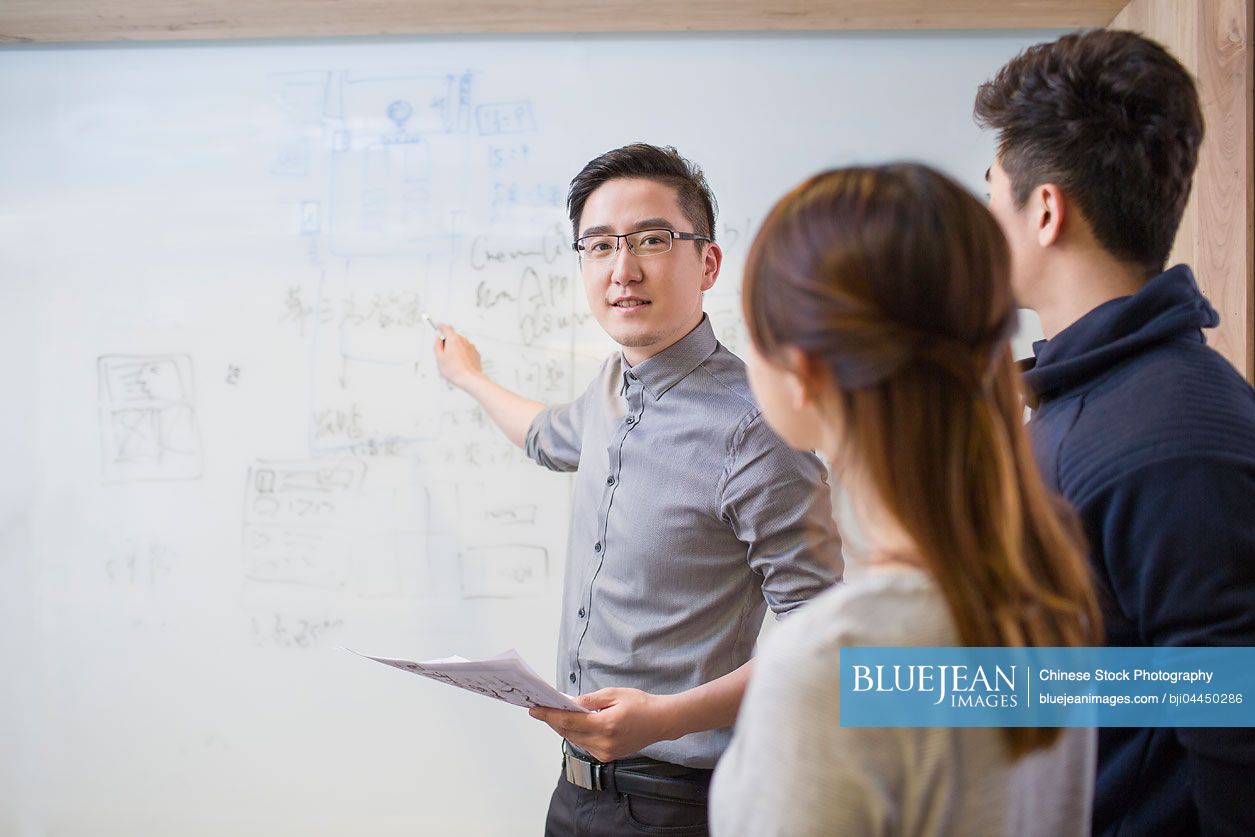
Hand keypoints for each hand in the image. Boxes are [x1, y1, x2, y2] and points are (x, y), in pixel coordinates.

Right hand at [432, 323, 482, 389]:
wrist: (470, 379)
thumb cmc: (455, 370)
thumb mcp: (439, 358)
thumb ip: (437, 345)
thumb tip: (438, 340)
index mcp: (453, 339)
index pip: (445, 328)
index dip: (440, 327)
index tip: (438, 327)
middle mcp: (463, 340)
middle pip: (453, 336)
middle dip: (448, 342)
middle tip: (443, 353)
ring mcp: (471, 346)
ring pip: (460, 344)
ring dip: (456, 349)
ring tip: (453, 362)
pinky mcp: (475, 353)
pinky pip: (467, 350)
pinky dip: (463, 354)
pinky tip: (460, 363)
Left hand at [529, 688, 675, 761]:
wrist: (661, 722)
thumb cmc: (641, 705)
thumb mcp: (614, 694)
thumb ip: (590, 700)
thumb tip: (569, 703)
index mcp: (606, 726)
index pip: (569, 722)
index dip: (549, 715)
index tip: (534, 709)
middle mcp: (603, 744)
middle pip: (568, 733)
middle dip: (553, 720)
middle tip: (540, 708)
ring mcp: (605, 753)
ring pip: (574, 740)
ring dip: (563, 727)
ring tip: (553, 714)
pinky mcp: (606, 757)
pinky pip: (584, 745)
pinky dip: (575, 734)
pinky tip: (572, 723)